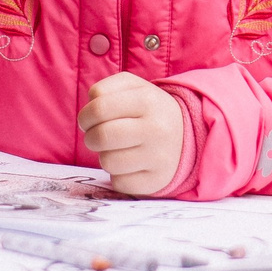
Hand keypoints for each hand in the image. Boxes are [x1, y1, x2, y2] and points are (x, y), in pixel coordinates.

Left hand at [79, 74, 186, 195]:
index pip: (99, 108)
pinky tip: (129, 165)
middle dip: (90, 137)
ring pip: (108, 162)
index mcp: (147, 100)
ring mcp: (158, 157)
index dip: (85, 116)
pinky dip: (117, 175)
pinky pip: (118, 183)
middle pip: (101, 137)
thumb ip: (104, 89)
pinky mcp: (157, 181)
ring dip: (104, 156)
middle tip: (97, 136)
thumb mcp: (132, 87)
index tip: (88, 121)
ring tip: (117, 149)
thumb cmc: (148, 110)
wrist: (186, 136)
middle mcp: (156, 129)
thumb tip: (89, 107)